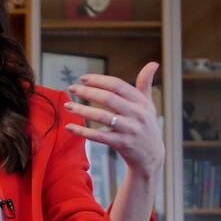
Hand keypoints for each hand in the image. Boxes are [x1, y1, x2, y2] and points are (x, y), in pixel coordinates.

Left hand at [64, 61, 164, 178]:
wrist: (151, 156)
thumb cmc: (145, 125)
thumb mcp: (148, 105)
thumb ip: (145, 84)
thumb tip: (153, 63)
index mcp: (141, 102)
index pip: (118, 85)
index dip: (99, 80)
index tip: (82, 78)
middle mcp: (137, 114)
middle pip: (108, 99)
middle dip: (87, 92)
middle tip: (71, 88)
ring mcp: (129, 130)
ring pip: (102, 117)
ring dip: (82, 110)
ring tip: (67, 105)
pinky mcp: (122, 144)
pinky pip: (98, 136)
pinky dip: (82, 132)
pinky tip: (69, 127)